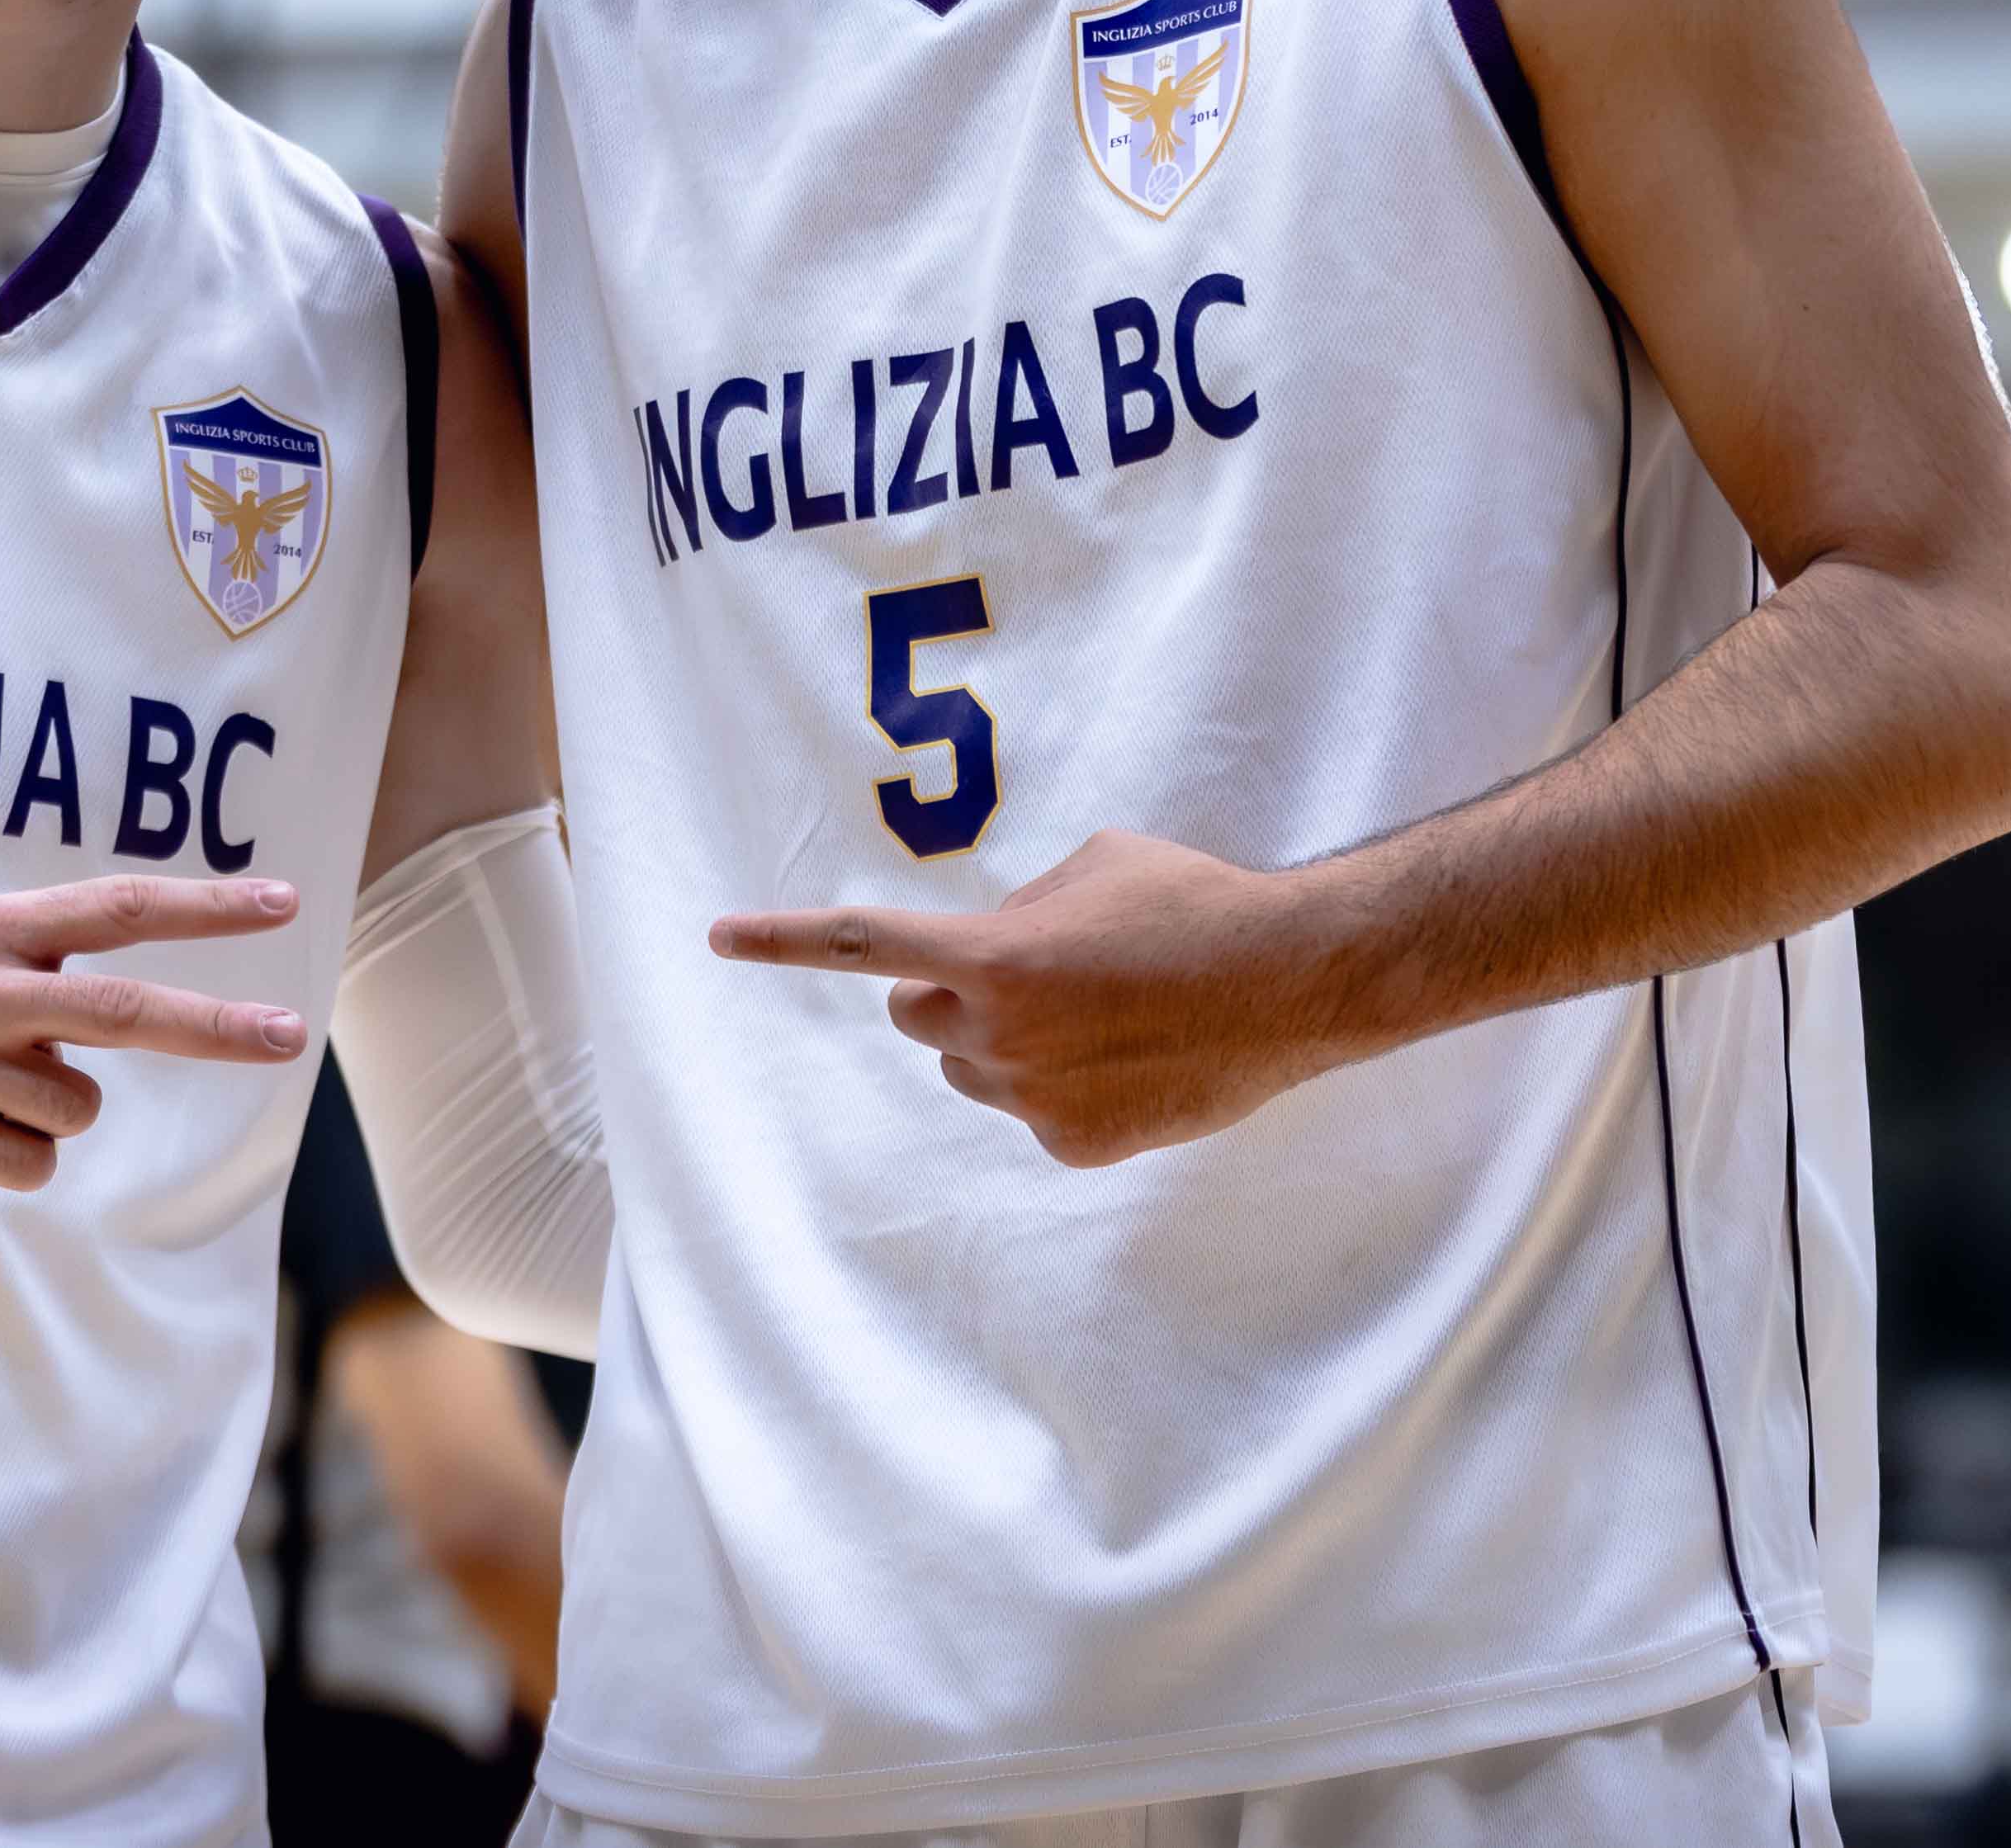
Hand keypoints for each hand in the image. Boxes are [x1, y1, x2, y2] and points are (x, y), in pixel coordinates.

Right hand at [0, 873, 308, 1190]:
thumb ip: (3, 950)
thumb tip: (73, 989)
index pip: (118, 909)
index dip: (206, 907)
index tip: (282, 902)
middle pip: (129, 1013)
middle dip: (220, 1026)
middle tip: (291, 1034)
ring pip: (73, 1105)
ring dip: (49, 1102)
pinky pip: (27, 1162)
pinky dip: (13, 1152)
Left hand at [711, 828, 1371, 1164]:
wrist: (1293, 982)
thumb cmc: (1192, 900)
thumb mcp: (1091, 864)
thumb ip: (1016, 907)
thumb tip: (990, 949)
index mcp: (992, 955)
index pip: (860, 944)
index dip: (782, 939)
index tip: (718, 935)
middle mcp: (999, 1035)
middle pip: (915, 1013)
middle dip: (950, 990)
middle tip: (1025, 968)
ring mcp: (1034, 1101)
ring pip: (973, 1066)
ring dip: (1006, 1037)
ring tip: (1101, 1006)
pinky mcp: (1076, 1146)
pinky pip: (1033, 1109)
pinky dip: (1063, 1084)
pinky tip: (1131, 1055)